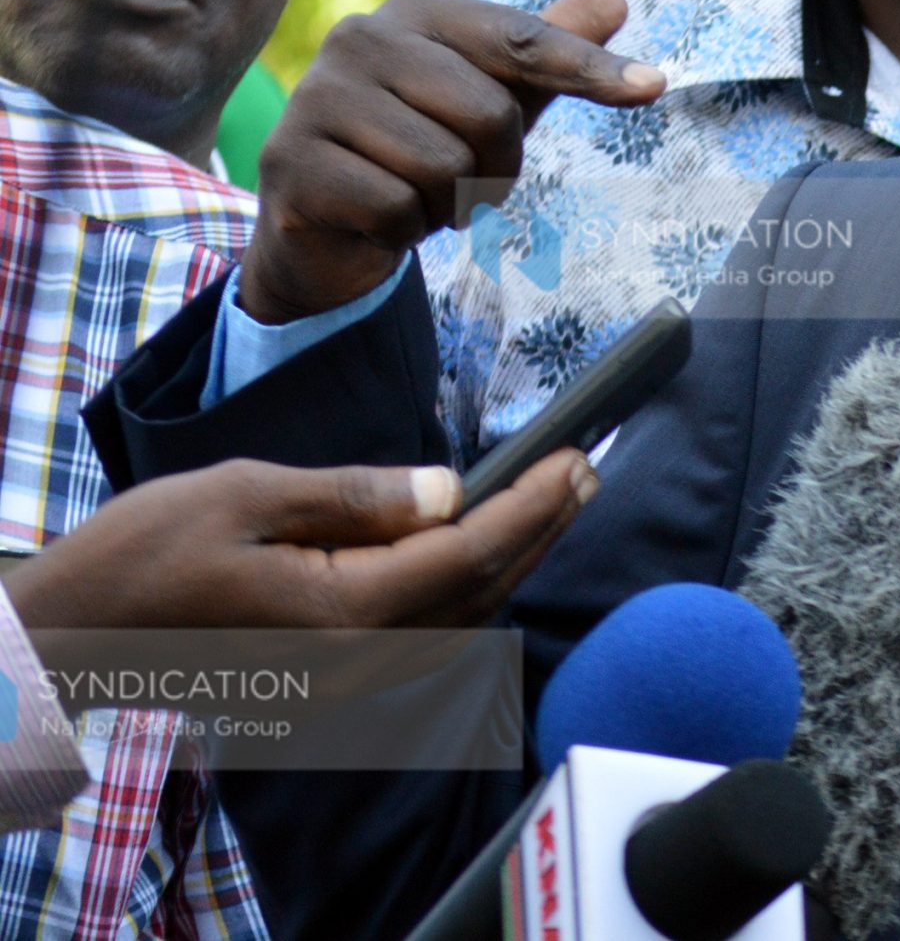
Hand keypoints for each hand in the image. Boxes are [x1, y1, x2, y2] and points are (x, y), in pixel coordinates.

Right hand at [5, 451, 596, 636]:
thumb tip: (450, 489)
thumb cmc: (144, 555)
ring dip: (514, 557)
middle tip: (587, 471)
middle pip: (480, 589)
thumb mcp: (248, 495)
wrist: (74, 634)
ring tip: (555, 500)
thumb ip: (357, 497)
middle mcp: (359, 660)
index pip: (469, 552)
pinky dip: (469, 589)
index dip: (533, 504)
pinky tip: (484, 554)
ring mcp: (347, 679)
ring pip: (460, 617)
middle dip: (541, 528)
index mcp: (344, 613)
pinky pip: (426, 635)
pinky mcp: (331, 679)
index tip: (577, 457)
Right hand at [238, 0, 664, 321]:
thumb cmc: (422, 146)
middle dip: (494, 166)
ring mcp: (317, 97)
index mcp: (416, 12)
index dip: (590, 70)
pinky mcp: (293, 162)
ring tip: (414, 191)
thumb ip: (548, 50)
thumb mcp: (495, 95)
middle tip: (460, 175)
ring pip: (445, 166)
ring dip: (448, 201)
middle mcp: (360, 38)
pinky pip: (398, 208)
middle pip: (492, 114)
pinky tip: (377, 215)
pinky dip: (404, 228)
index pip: (523, 40)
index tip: (654, 87)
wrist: (323, 224)